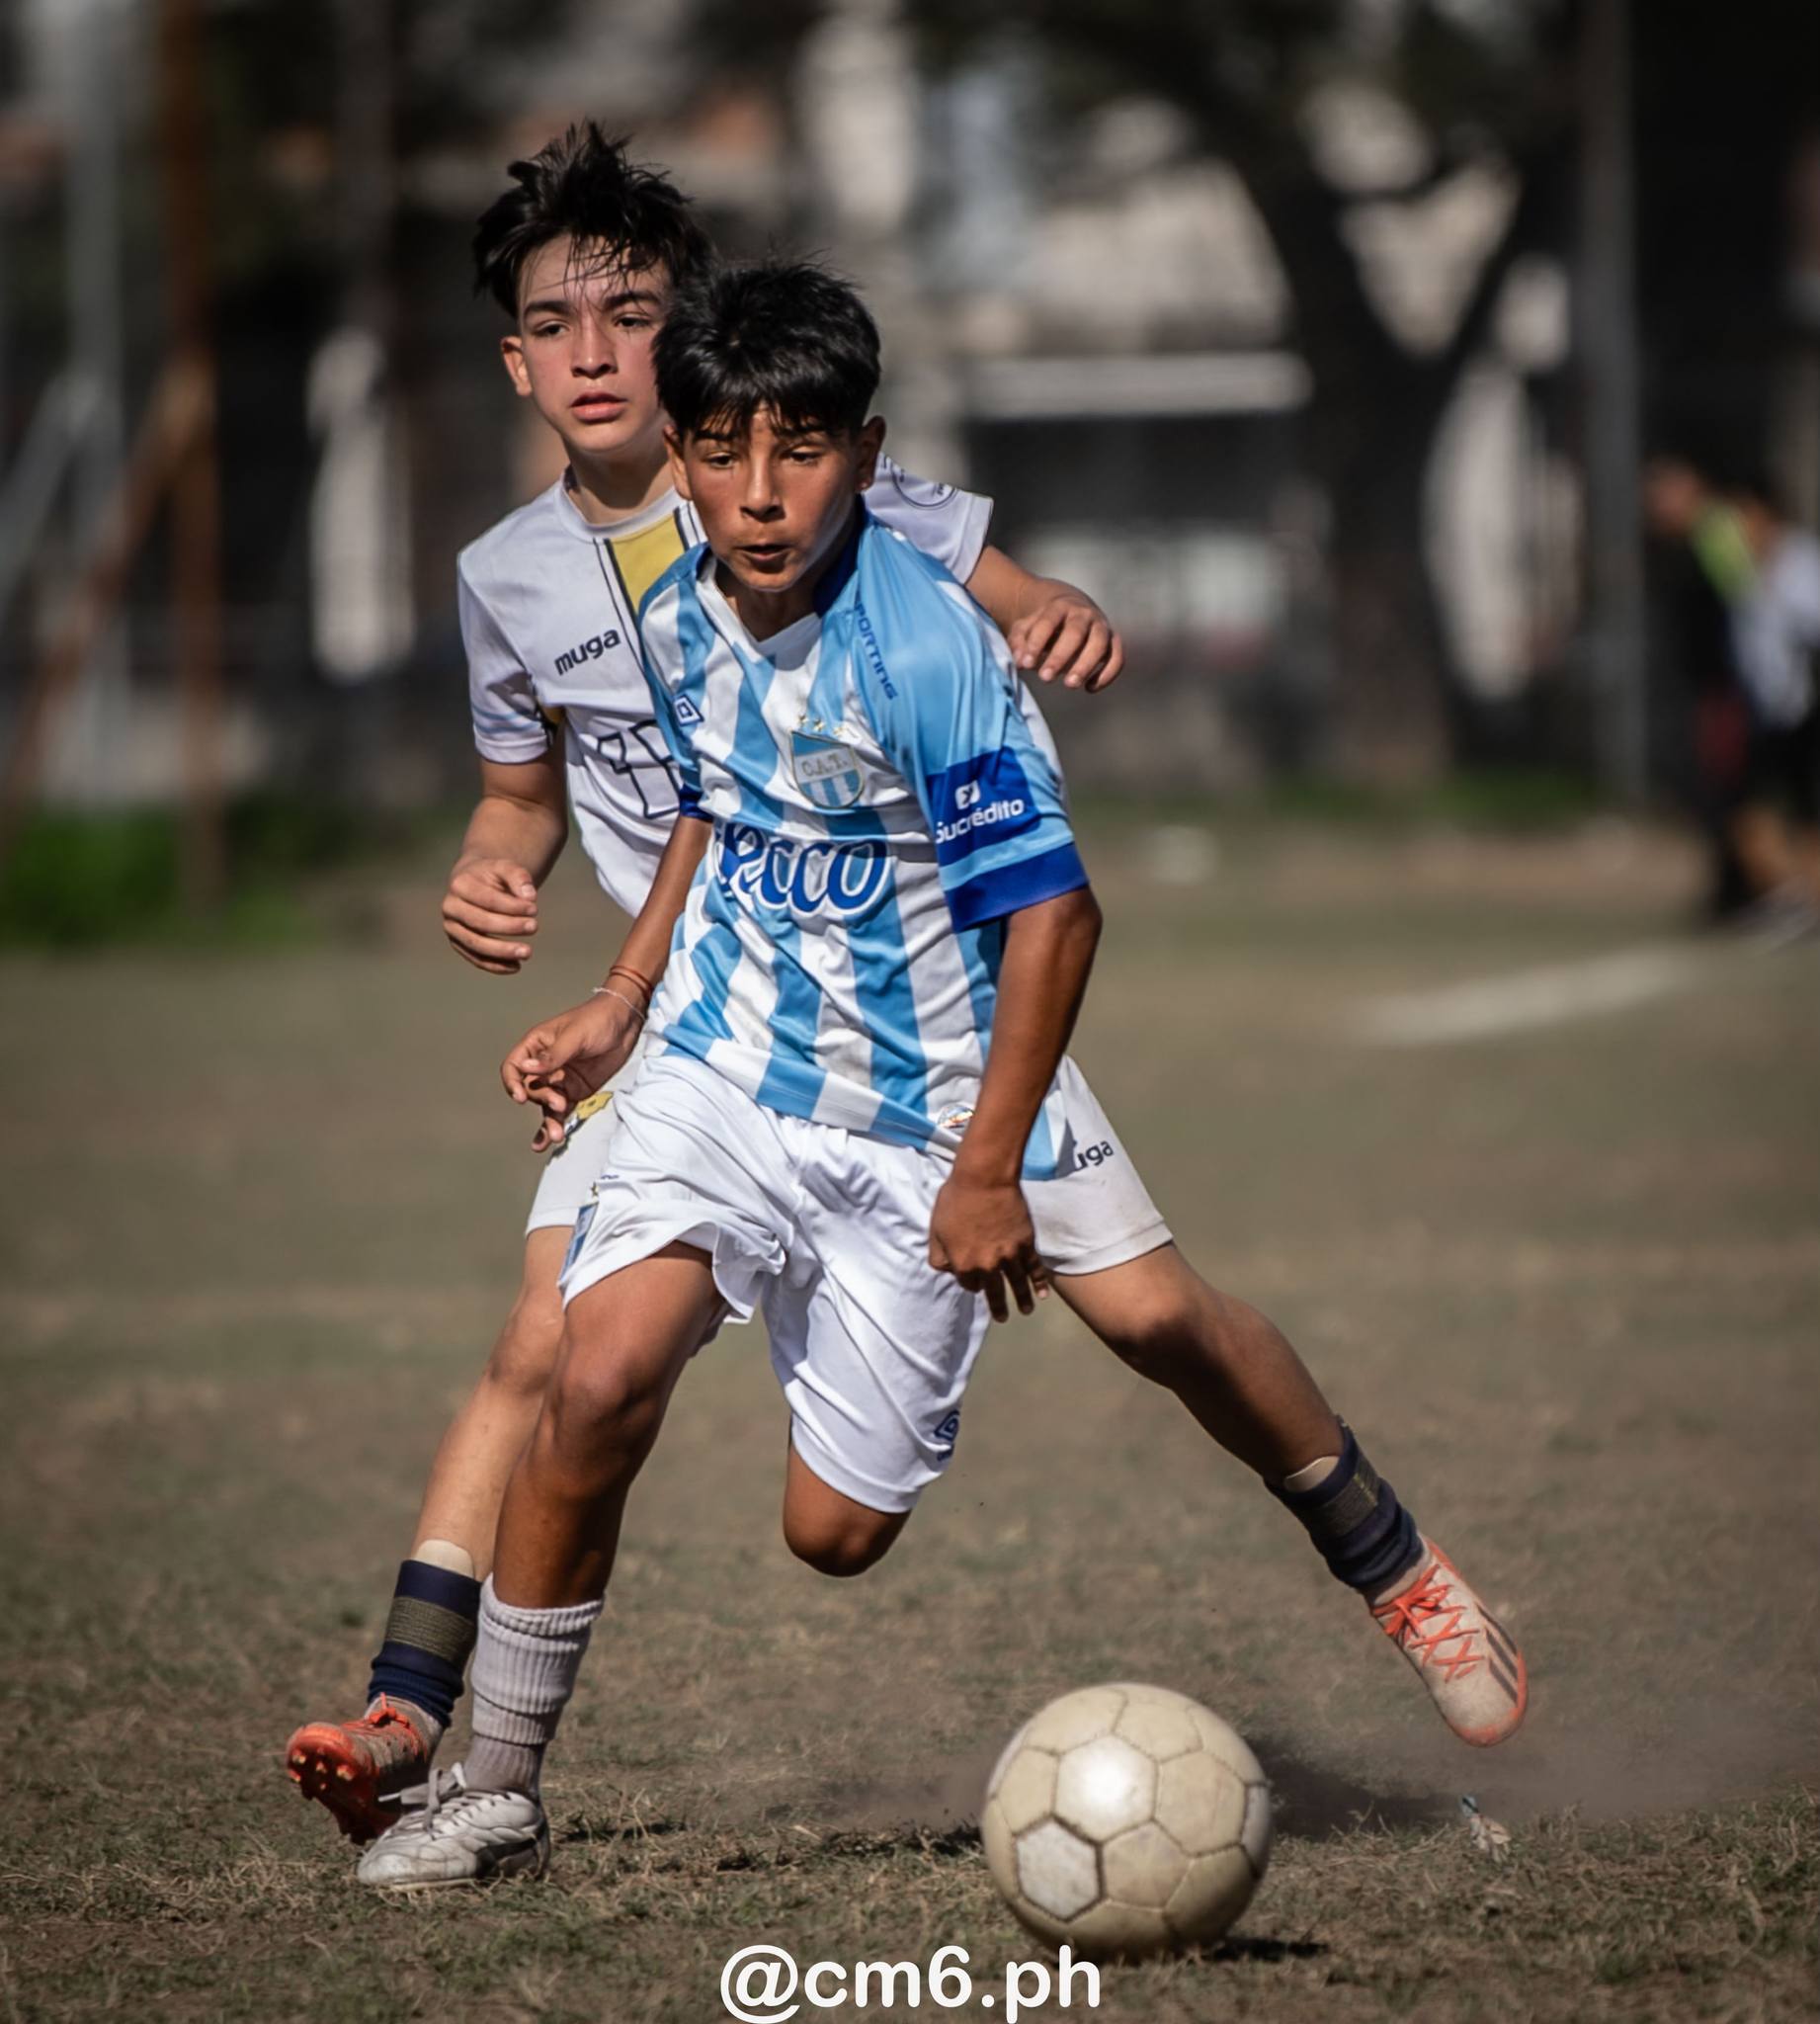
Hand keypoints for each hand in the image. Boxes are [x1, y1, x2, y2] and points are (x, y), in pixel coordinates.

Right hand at [443, 858, 539, 972]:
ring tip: (527, 953)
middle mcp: (450, 907)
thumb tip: (530, 896)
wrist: (475, 883)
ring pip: (476, 944)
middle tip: (534, 927)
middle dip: (509, 927)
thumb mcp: (506, 867)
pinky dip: (496, 966)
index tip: (535, 908)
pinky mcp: (458, 943)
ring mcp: (452, 928)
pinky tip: (516, 966)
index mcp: (459, 884)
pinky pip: (476, 959)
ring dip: (502, 952)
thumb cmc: (493, 875)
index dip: (512, 906)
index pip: (487, 899)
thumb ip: (518, 876)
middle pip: (480, 923)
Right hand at [501, 994, 642, 1149]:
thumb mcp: (575, 1036)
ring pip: (545, 1105)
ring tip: (556, 1136)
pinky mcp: (575, 1092)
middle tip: (560, 1104)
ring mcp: (559, 1080)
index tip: (521, 1097)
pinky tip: (550, 1140)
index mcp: (536, 1045)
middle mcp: (543, 1065)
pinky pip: (561, 1111)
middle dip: (542, 1100)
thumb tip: (525, 1068)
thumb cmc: (597, 1020)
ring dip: (548, 1122)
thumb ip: (552, 1056)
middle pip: (530, 1090)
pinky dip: (556, 1125)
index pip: (514, 1067)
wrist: (626, 1023)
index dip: (512, 1083)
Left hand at [928, 1168, 1050, 1322]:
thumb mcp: (935, 1230)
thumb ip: (939, 1255)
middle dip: (998, 1307)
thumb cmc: (955, 1201)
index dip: (971, 1282)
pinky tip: (1043, 1294)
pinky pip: (1034, 1268)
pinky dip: (1039, 1282)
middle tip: (1003, 1317)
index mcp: (962, 1265)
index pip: (968, 1284)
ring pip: (1017, 1284)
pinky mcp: (1025, 1244)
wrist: (984, 1180)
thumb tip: (947, 1269)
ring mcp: (1009, 1256)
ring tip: (1026, 1311)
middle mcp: (987, 1266)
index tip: (975, 1281)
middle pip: (993, 1291)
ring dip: (1022, 1299)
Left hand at [1007, 592, 1123, 692]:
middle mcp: (1084, 614)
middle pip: (1075, 633)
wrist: (1070, 607)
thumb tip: (1020, 661)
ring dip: (1085, 666)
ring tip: (1069, 685)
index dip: (1036, 643)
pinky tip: (1089, 688)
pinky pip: (1117, 657)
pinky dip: (1107, 674)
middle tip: (1045, 678)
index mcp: (1059, 606)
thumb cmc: (1044, 623)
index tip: (1025, 664)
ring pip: (1100, 645)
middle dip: (1060, 657)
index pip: (1048, 622)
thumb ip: (1019, 641)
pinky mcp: (1113, 641)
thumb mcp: (1026, 626)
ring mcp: (1102, 626)